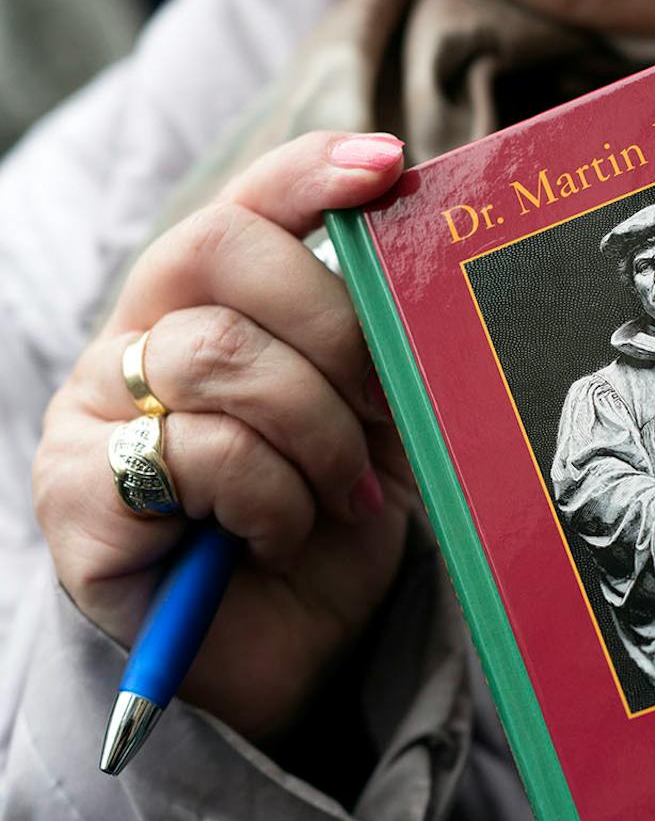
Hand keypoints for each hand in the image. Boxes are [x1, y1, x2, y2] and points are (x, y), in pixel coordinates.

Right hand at [33, 132, 410, 742]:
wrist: (296, 655)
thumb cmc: (331, 526)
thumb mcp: (370, 422)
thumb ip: (367, 344)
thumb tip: (411, 260)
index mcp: (201, 310)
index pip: (238, 206)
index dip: (308, 174)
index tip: (391, 166)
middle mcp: (133, 343)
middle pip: (221, 254)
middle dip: (333, 332)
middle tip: (386, 413)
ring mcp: (92, 416)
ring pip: (219, 355)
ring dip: (314, 433)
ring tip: (341, 496)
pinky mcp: (77, 500)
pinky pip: (196, 452)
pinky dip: (271, 499)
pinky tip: (279, 537)